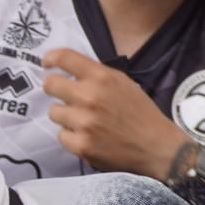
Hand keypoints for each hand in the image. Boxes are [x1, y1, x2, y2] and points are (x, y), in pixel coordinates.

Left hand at [41, 48, 191, 179]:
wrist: (157, 147)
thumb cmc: (140, 113)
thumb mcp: (123, 83)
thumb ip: (96, 75)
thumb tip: (68, 70)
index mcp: (102, 77)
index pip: (65, 57)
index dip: (51, 58)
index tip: (47, 63)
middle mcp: (89, 96)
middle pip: (50, 85)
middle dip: (54, 89)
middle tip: (64, 96)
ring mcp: (83, 122)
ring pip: (53, 112)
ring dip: (64, 116)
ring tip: (83, 121)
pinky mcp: (81, 145)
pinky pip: (61, 135)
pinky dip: (71, 137)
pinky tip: (87, 137)